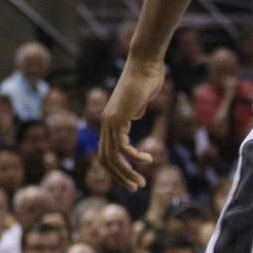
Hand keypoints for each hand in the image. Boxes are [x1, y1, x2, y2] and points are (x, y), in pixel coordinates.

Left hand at [99, 56, 164, 189]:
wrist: (144, 65)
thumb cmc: (145, 80)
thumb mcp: (139, 101)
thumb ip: (135, 111)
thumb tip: (136, 115)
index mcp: (110, 120)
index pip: (106, 152)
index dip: (117, 168)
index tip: (133, 177)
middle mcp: (106, 122)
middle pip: (105, 159)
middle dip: (119, 176)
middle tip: (136, 187)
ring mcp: (110, 120)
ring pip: (111, 156)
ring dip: (125, 173)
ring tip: (140, 183)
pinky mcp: (118, 118)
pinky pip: (122, 146)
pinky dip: (134, 157)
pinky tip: (147, 158)